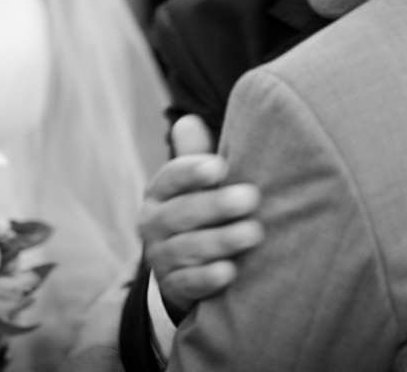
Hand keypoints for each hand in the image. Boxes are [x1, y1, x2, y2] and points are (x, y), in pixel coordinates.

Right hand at [138, 115, 263, 316]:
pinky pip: (188, 283)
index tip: (220, 166)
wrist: (182, 266)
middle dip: (215, 205)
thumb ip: (195, 155)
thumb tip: (188, 120)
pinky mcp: (174, 286)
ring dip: (220, 241)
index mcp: (159, 192)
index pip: (171, 177)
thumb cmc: (199, 209)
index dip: (192, 171)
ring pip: (186, 249)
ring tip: (253, 233)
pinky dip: (208, 278)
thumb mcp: (197, 182)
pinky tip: (230, 271)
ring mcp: (161, 257)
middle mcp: (153, 223)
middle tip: (250, 197)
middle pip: (181, 213)